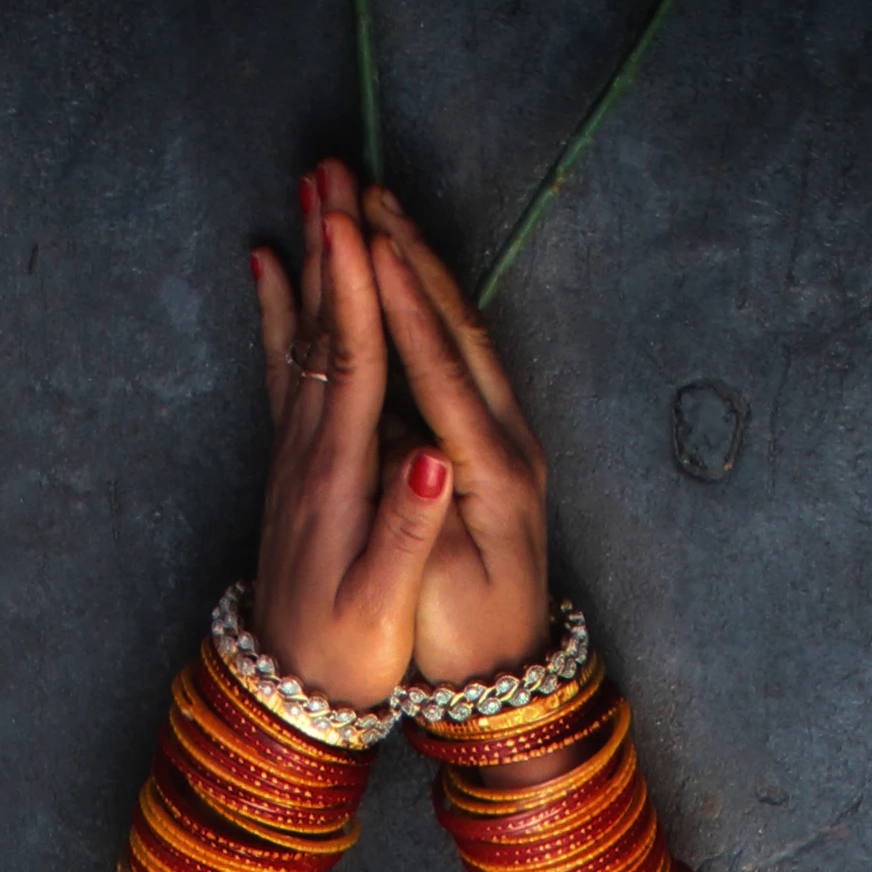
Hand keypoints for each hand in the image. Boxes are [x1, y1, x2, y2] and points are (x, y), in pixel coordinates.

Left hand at [249, 159, 454, 709]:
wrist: (284, 695)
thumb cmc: (342, 658)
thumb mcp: (380, 607)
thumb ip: (405, 530)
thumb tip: (431, 456)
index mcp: (338, 483)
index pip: (352, 369)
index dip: (358, 295)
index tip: (359, 225)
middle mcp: (308, 456)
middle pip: (322, 334)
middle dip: (329, 251)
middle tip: (331, 169)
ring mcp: (294, 456)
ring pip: (303, 339)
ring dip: (309, 262)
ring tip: (309, 190)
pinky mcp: (292, 464)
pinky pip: (283, 367)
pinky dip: (279, 309)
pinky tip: (270, 266)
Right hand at [365, 187, 548, 687]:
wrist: (508, 681)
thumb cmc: (463, 642)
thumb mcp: (441, 590)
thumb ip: (424, 519)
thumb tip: (411, 454)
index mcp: (490, 470)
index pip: (441, 366)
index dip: (401, 301)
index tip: (364, 238)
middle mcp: (506, 440)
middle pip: (456, 327)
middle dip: (409, 256)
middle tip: (362, 189)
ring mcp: (504, 438)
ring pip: (461, 333)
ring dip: (420, 268)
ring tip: (377, 211)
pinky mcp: (492, 446)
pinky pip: (456, 357)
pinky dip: (424, 307)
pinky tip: (394, 278)